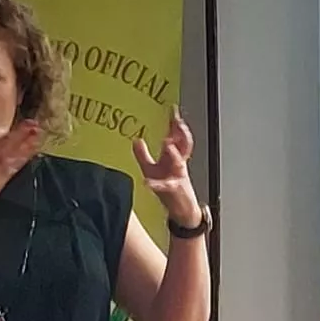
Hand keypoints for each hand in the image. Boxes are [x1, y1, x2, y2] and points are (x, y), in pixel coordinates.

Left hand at [134, 108, 200, 224]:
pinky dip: (156, 184)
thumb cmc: (170, 190)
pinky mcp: (174, 190)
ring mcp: (178, 176)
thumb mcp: (152, 169)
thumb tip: (136, 140)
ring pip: (179, 161)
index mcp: (173, 158)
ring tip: (167, 143)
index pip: (175, 136)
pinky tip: (147, 182)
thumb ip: (143, 154)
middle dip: (182, 133)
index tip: (173, 110)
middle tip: (178, 122)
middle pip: (183, 144)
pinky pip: (165, 186)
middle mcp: (178, 164)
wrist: (182, 211)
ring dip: (174, 153)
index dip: (174, 123)